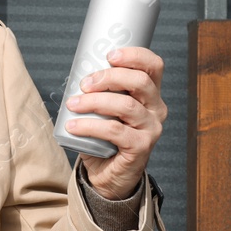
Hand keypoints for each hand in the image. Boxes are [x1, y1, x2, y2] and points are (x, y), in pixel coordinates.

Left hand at [64, 45, 166, 198]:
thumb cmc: (105, 137)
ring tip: (73, 104)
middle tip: (84, 83)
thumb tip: (76, 72)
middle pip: (140, 82)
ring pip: (126, 106)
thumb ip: (100, 91)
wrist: (108, 175)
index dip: (134, 56)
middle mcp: (157, 109)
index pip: (154, 66)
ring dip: (95, 101)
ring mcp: (152, 129)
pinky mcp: (142, 147)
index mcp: (151, 94)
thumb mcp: (106, 109)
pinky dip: (90, 125)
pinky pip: (115, 131)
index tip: (109, 55)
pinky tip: (73, 126)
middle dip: (109, 77)